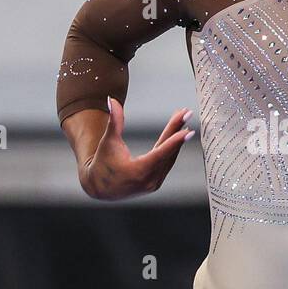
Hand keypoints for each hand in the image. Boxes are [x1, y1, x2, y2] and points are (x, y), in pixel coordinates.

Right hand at [78, 99, 195, 200]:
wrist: (99, 188)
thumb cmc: (102, 163)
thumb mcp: (108, 142)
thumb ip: (114, 121)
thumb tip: (112, 100)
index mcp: (137, 171)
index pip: (160, 153)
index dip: (175, 141)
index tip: (188, 130)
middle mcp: (148, 180)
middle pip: (168, 152)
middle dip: (178, 131)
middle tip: (187, 113)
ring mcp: (153, 184)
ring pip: (170, 158)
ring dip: (177, 139)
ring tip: (183, 119)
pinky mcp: (155, 184)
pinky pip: (167, 163)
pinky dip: (173, 149)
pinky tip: (178, 135)